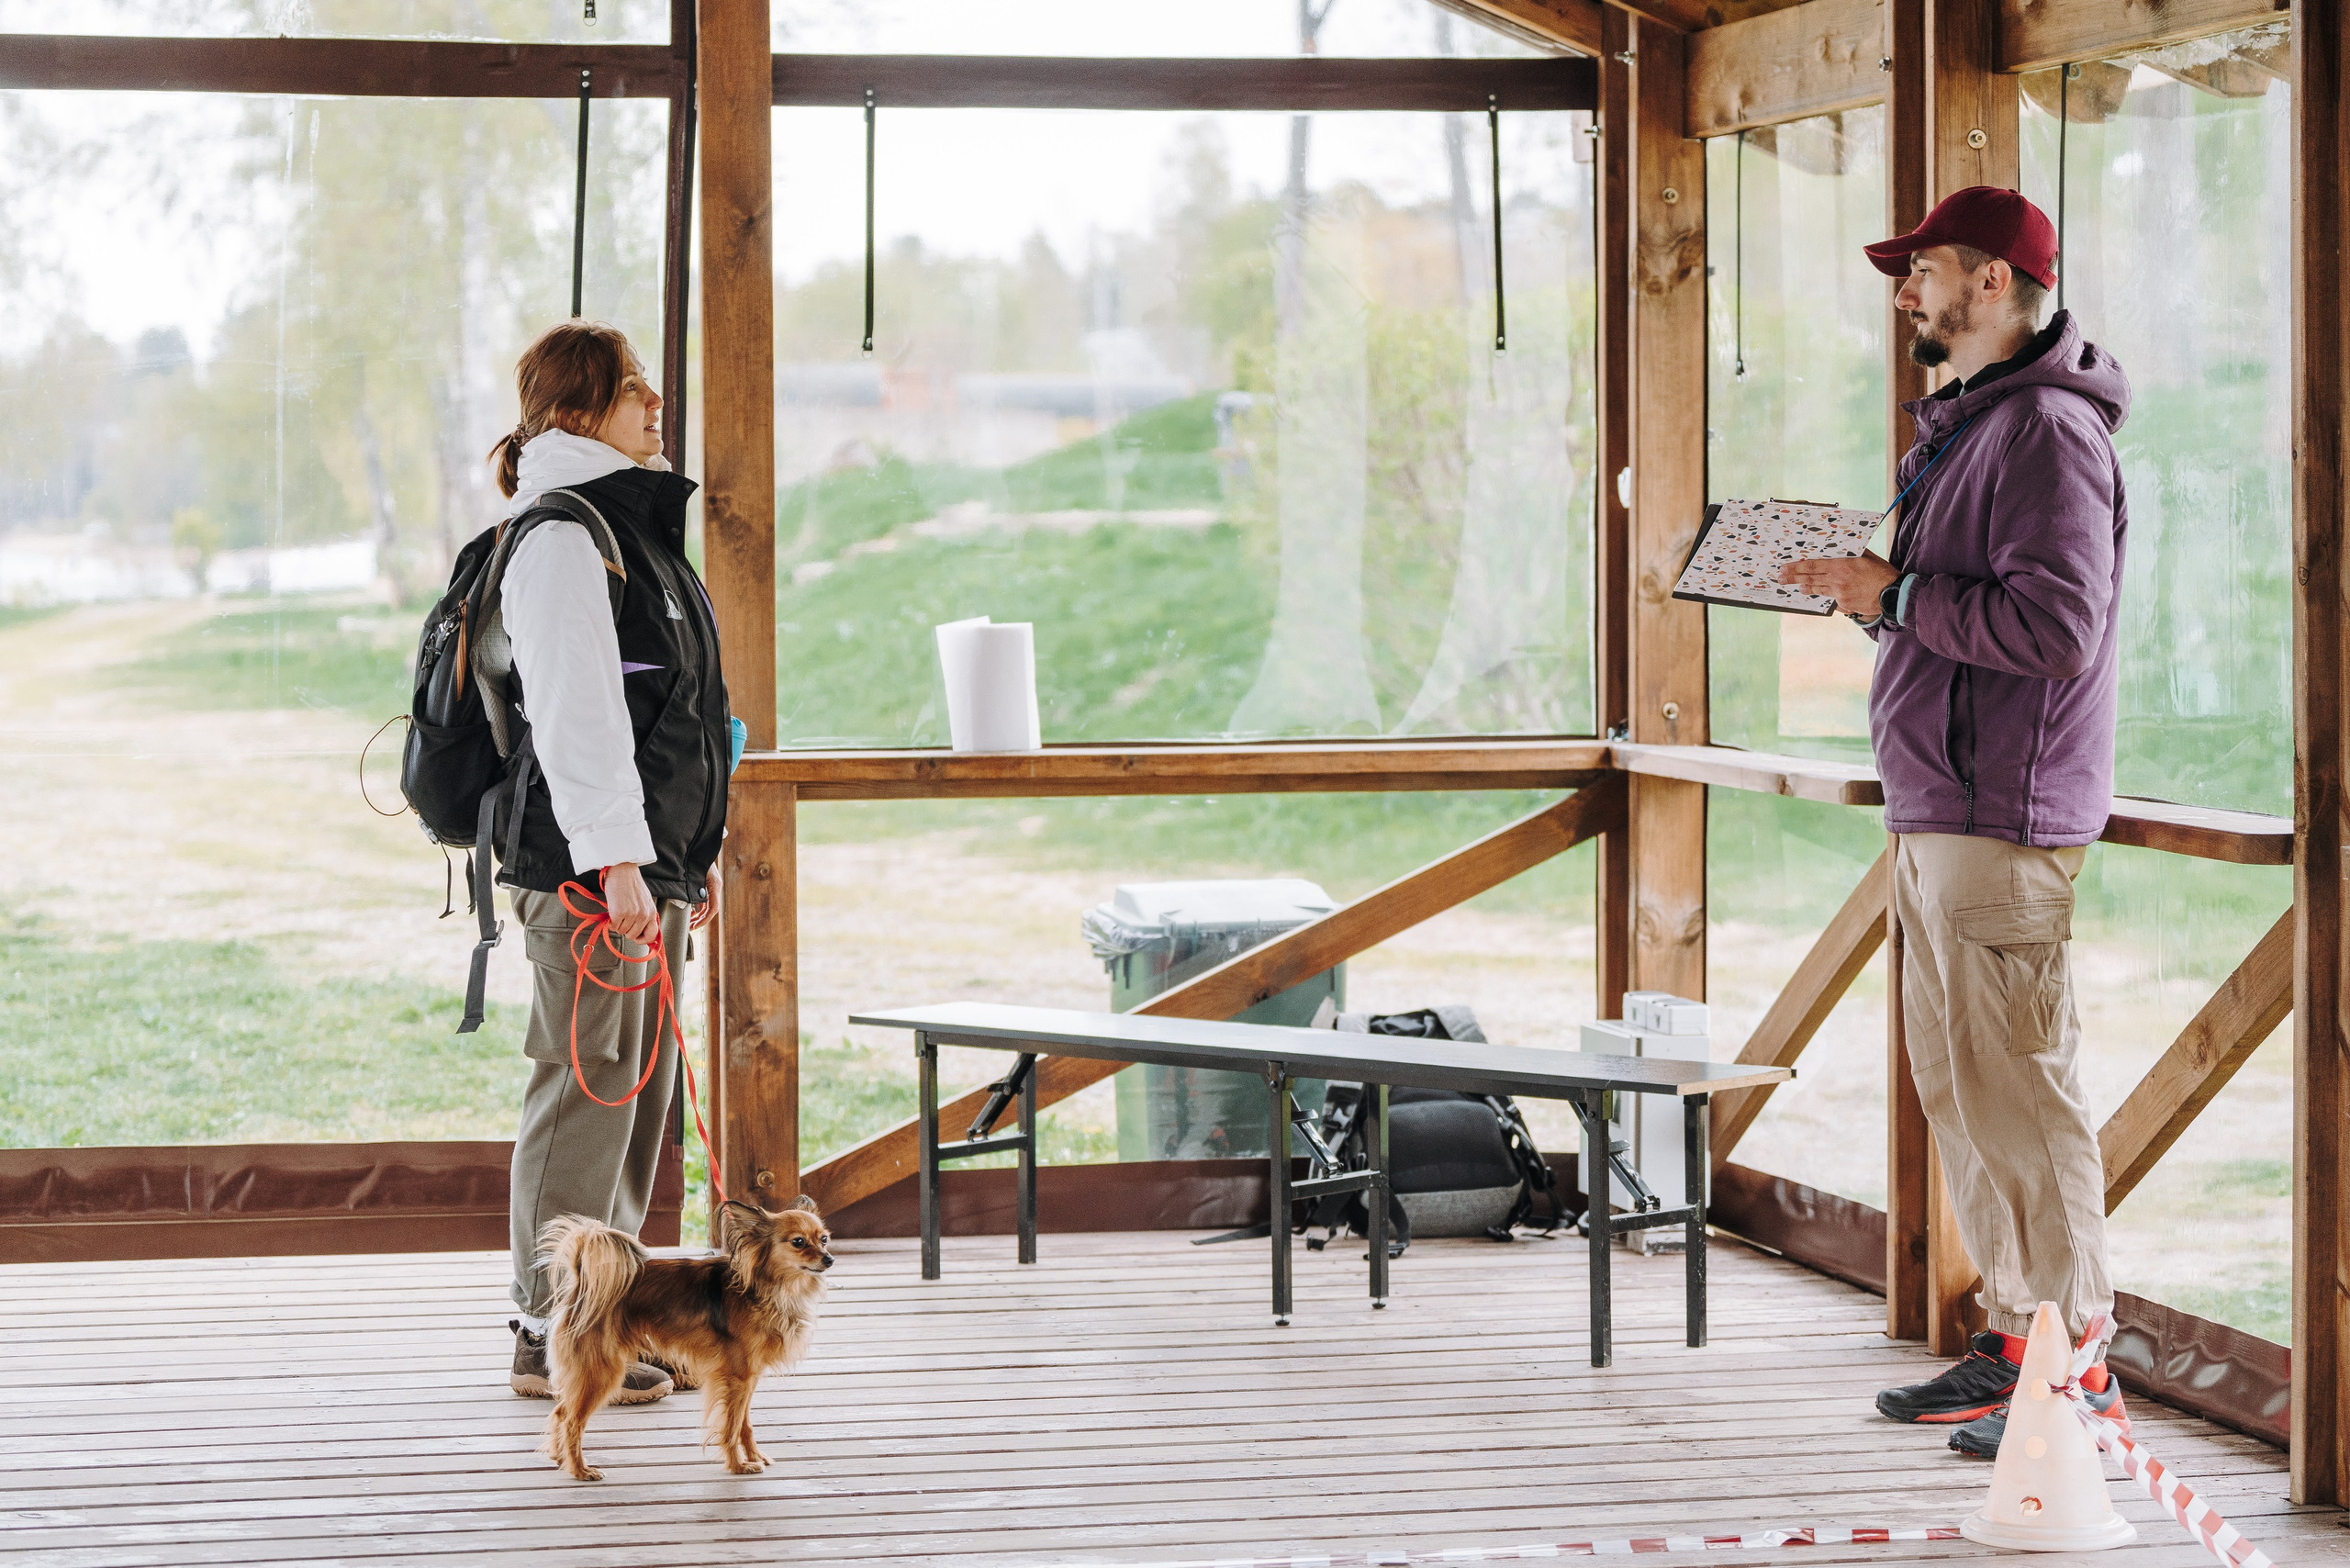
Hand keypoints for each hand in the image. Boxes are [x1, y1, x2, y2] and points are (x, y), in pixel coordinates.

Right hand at [601, 862, 662, 947]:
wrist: (622, 871)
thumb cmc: (631, 885)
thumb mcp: (644, 901)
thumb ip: (645, 916)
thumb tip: (641, 932)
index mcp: (651, 912)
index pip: (652, 935)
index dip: (643, 940)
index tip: (637, 939)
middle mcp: (644, 915)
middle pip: (633, 935)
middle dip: (626, 929)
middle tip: (624, 918)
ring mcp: (632, 914)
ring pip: (622, 931)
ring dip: (618, 924)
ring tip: (619, 910)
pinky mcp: (619, 913)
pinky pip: (612, 926)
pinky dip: (610, 921)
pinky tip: (613, 910)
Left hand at [690, 863, 721, 931]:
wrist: (700, 844)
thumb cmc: (697, 857)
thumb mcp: (695, 874)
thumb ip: (695, 890)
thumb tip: (693, 907)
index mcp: (714, 885)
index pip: (713, 909)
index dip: (704, 920)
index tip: (695, 926)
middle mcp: (715, 887)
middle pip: (710, 909)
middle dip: (700, 920)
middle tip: (690, 927)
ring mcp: (712, 886)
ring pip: (708, 905)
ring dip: (699, 914)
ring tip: (689, 921)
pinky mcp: (707, 884)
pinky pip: (705, 899)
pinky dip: (698, 906)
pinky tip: (690, 910)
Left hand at [1778, 551, 1897, 615]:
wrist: (1893, 594)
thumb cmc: (1881, 573)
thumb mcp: (1867, 556)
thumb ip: (1851, 553)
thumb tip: (1840, 547)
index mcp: (1841, 566)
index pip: (1812, 565)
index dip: (1796, 567)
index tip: (1785, 567)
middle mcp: (1837, 580)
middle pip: (1810, 579)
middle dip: (1793, 578)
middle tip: (1781, 578)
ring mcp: (1839, 594)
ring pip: (1818, 590)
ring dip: (1806, 588)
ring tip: (1798, 587)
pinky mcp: (1844, 605)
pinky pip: (1832, 598)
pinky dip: (1827, 595)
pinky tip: (1822, 593)